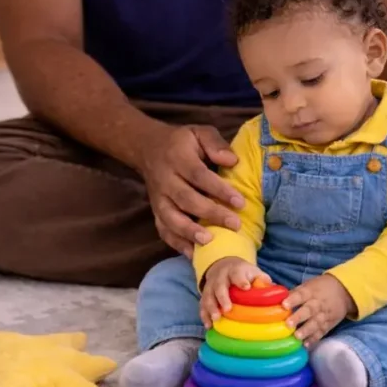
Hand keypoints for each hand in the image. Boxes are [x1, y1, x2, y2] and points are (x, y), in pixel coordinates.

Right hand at [139, 124, 245, 256]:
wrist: (147, 148)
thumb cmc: (181, 142)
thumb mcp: (198, 132)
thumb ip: (215, 143)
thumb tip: (232, 161)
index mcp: (177, 158)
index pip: (199, 175)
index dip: (219, 190)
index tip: (240, 202)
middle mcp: (165, 180)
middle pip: (187, 199)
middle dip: (211, 214)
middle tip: (235, 225)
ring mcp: (158, 198)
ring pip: (171, 218)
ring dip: (190, 232)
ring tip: (210, 241)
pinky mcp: (155, 211)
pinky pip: (163, 230)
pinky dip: (177, 244)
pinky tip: (193, 254)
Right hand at [199, 257, 270, 327]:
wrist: (223, 265)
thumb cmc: (243, 273)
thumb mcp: (254, 272)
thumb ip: (263, 280)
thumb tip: (278, 292)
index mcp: (235, 270)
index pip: (237, 274)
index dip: (241, 280)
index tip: (246, 287)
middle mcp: (220, 277)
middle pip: (219, 287)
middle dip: (222, 298)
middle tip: (227, 309)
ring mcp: (210, 287)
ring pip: (208, 297)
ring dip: (211, 308)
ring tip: (216, 319)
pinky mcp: (204, 296)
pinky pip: (202, 305)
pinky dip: (204, 315)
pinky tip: (208, 326)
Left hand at [281, 274, 354, 346]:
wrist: (343, 291)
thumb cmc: (318, 289)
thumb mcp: (306, 286)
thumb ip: (289, 292)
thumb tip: (267, 292)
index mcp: (310, 291)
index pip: (301, 294)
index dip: (293, 299)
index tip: (283, 305)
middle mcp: (317, 303)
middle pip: (309, 310)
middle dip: (299, 317)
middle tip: (288, 324)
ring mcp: (324, 314)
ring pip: (316, 323)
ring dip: (306, 330)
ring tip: (297, 337)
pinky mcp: (328, 324)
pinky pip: (321, 332)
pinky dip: (314, 339)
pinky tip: (306, 345)